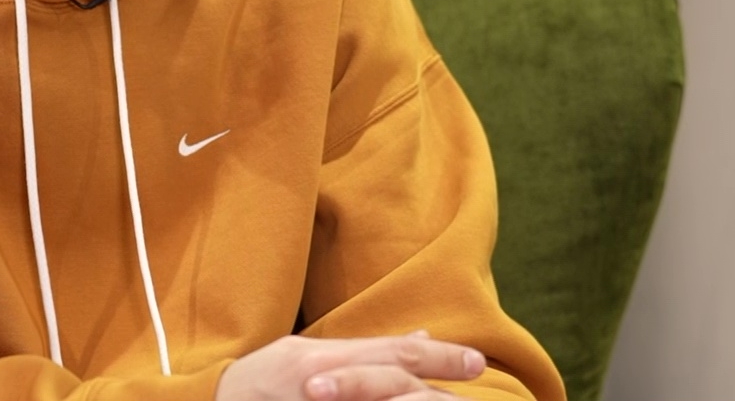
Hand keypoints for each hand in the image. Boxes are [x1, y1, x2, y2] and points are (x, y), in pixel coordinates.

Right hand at [214, 331, 485, 400]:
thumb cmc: (258, 386)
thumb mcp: (305, 359)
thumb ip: (360, 351)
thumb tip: (420, 340)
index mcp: (318, 358)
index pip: (388, 355)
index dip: (436, 358)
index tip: (476, 362)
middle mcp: (317, 380)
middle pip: (389, 379)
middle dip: (436, 382)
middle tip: (476, 381)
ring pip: (377, 399)